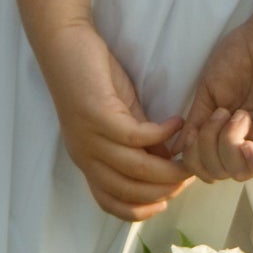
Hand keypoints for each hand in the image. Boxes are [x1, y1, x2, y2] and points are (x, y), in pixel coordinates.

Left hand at [40, 21, 191, 219]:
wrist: (63, 42)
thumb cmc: (91, 77)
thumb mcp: (120, 117)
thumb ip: (141, 144)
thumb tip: (166, 162)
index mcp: (87, 160)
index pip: (109, 201)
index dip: (139, 210)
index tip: (166, 202)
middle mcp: (85, 155)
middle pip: (129, 190)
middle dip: (165, 188)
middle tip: (189, 174)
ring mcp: (90, 137)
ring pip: (136, 168)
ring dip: (168, 167)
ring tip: (189, 156)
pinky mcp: (97, 115)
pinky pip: (137, 136)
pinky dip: (161, 135)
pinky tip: (177, 124)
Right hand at [178, 16, 252, 181]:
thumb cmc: (241, 57)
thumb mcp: (209, 94)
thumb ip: (195, 124)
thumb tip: (178, 152)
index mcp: (230, 137)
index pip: (208, 168)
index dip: (195, 159)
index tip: (196, 128)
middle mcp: (250, 144)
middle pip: (222, 173)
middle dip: (209, 150)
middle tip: (219, 115)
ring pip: (243, 173)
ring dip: (228, 147)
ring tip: (236, 115)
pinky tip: (248, 143)